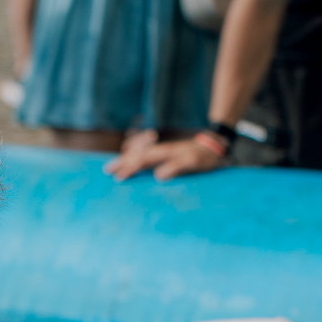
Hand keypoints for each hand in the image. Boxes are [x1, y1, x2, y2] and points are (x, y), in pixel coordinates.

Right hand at [104, 130, 226, 181]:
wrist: (214, 145)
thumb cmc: (205, 157)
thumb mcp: (194, 162)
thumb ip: (177, 168)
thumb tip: (158, 176)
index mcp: (165, 153)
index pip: (142, 160)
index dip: (130, 168)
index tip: (118, 177)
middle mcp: (161, 150)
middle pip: (136, 155)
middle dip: (122, 162)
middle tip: (107, 170)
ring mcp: (162, 151)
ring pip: (139, 154)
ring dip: (126, 159)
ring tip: (114, 165)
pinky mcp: (165, 154)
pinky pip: (146, 156)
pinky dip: (135, 158)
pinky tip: (132, 163)